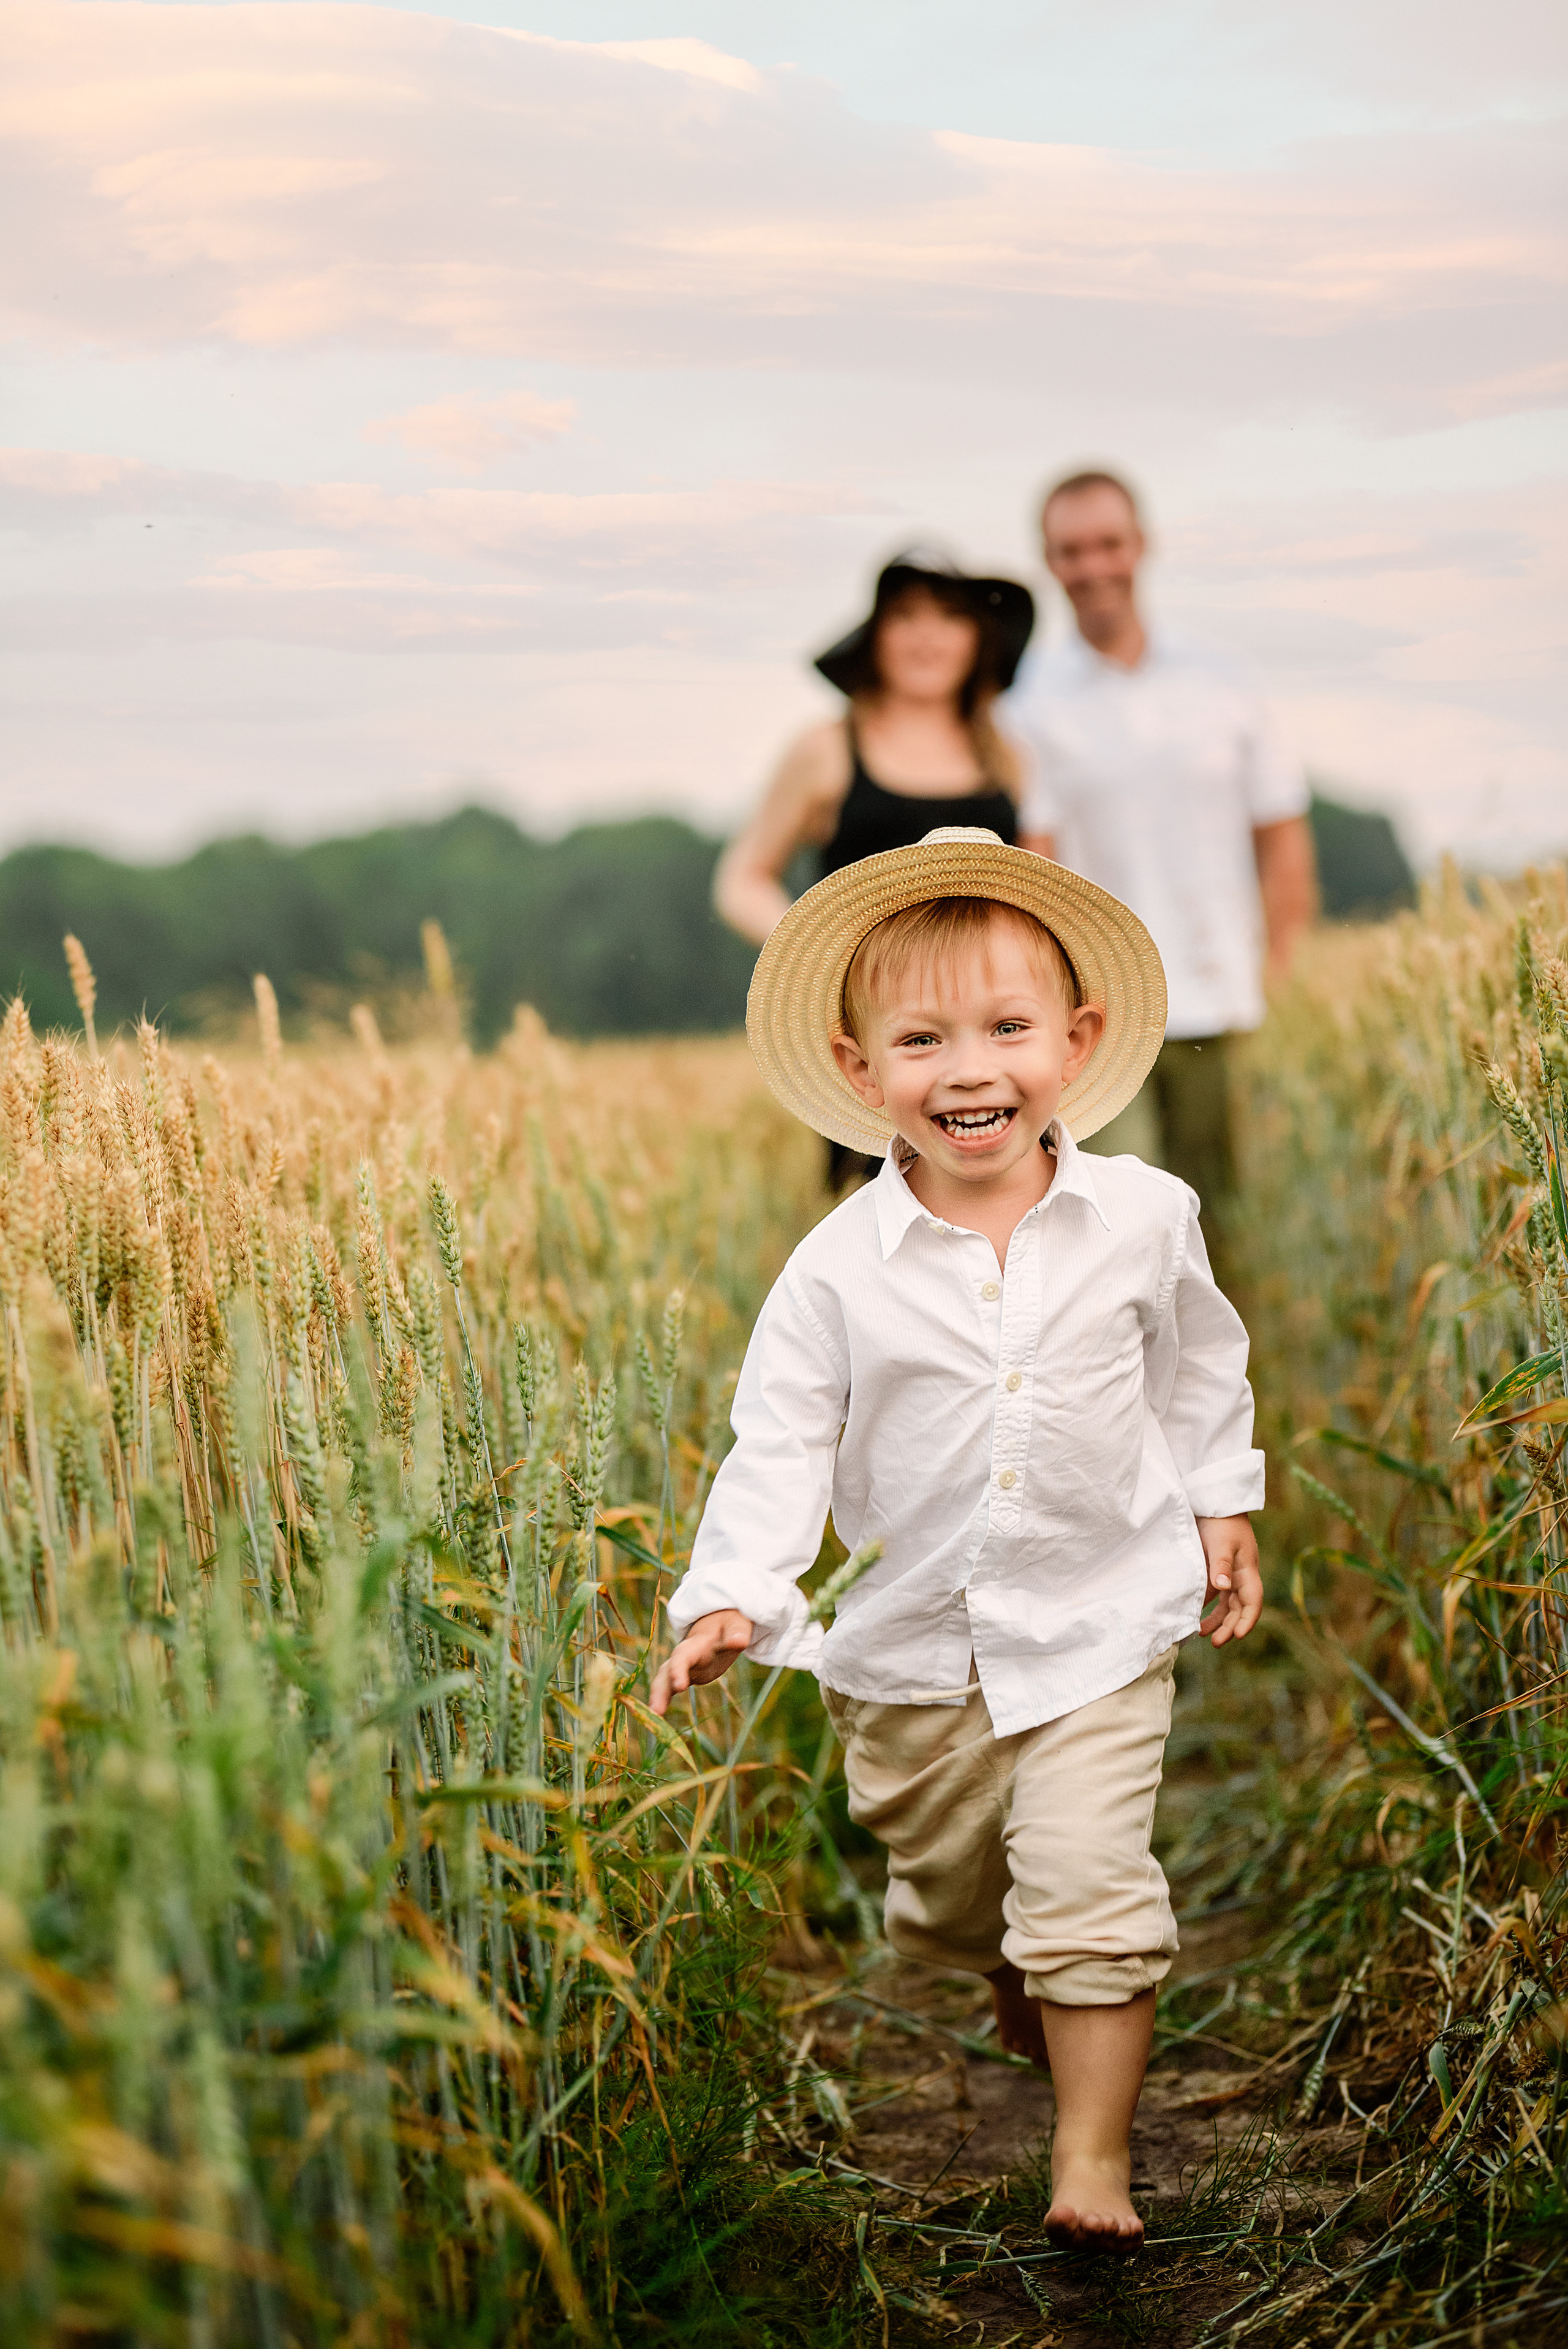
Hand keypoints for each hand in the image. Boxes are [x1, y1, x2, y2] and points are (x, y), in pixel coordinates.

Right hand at [649, 1609, 754, 1715]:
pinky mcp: (684, 1675)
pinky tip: (656, 1718)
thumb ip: (737, 1634)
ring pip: (664, 1680)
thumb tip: (739, 1642)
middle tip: (655, 1710)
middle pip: (667, 1671)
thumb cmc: (729, 1623)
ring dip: (658, 1697)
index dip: (679, 1670)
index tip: (679, 1687)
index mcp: (697, 1643)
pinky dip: (662, 1700)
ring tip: (654, 1716)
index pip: (684, 1656)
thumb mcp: (736, 1625)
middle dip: (660, 1689)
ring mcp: (682, 1665)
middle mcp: (684, 1654)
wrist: (718, 1620)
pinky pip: (669, 1688)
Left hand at [1196, 1515, 1262, 1647]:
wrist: (1215, 1500)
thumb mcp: (1222, 1543)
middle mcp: (1241, 1575)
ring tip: (1201, 1633)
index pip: (1252, 1602)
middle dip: (1229, 1627)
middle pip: (1239, 1608)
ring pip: (1227, 1603)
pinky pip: (1215, 1593)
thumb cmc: (1222, 1521)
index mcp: (1247, 1571)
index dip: (1247, 1621)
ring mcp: (1229, 1572)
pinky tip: (1195, 1614)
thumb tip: (1223, 1588)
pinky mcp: (1216, 1567)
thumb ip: (1221, 1565)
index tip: (1237, 1637)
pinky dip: (1207, 1605)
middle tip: (1214, 1642)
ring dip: (1217, 1619)